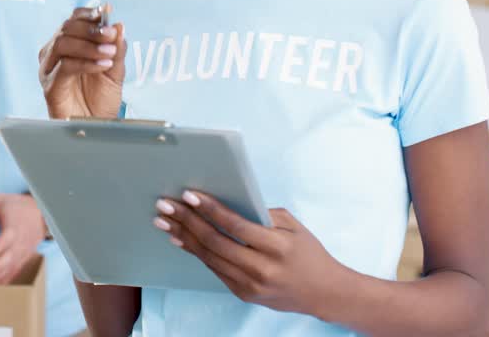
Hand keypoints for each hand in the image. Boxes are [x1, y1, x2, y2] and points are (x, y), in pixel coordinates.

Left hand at [0, 193, 45, 284]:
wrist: (40, 214)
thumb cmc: (16, 206)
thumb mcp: (1, 200)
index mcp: (14, 225)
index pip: (9, 235)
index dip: (2, 243)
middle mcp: (20, 241)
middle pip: (10, 256)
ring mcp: (23, 251)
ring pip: (12, 267)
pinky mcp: (23, 258)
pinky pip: (15, 270)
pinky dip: (6, 280)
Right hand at [38, 5, 126, 119]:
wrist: (96, 128)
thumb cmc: (101, 100)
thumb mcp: (115, 70)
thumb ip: (116, 48)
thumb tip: (118, 25)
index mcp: (68, 45)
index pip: (73, 20)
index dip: (89, 13)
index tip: (106, 12)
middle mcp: (54, 54)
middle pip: (66, 28)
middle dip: (91, 29)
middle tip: (111, 35)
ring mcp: (49, 69)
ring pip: (62, 44)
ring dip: (89, 45)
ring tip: (109, 53)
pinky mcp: (50, 86)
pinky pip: (64, 67)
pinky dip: (86, 63)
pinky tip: (103, 65)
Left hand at [155, 191, 345, 315]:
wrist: (324, 293)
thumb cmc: (309, 254)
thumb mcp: (294, 227)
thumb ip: (263, 214)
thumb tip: (227, 201)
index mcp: (277, 247)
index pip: (235, 225)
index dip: (210, 209)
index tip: (189, 194)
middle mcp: (262, 268)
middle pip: (215, 242)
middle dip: (186, 221)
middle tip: (165, 205)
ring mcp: (251, 285)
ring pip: (209, 257)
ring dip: (183, 236)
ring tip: (164, 220)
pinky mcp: (243, 293)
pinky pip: (214, 268)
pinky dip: (195, 252)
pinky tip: (180, 238)